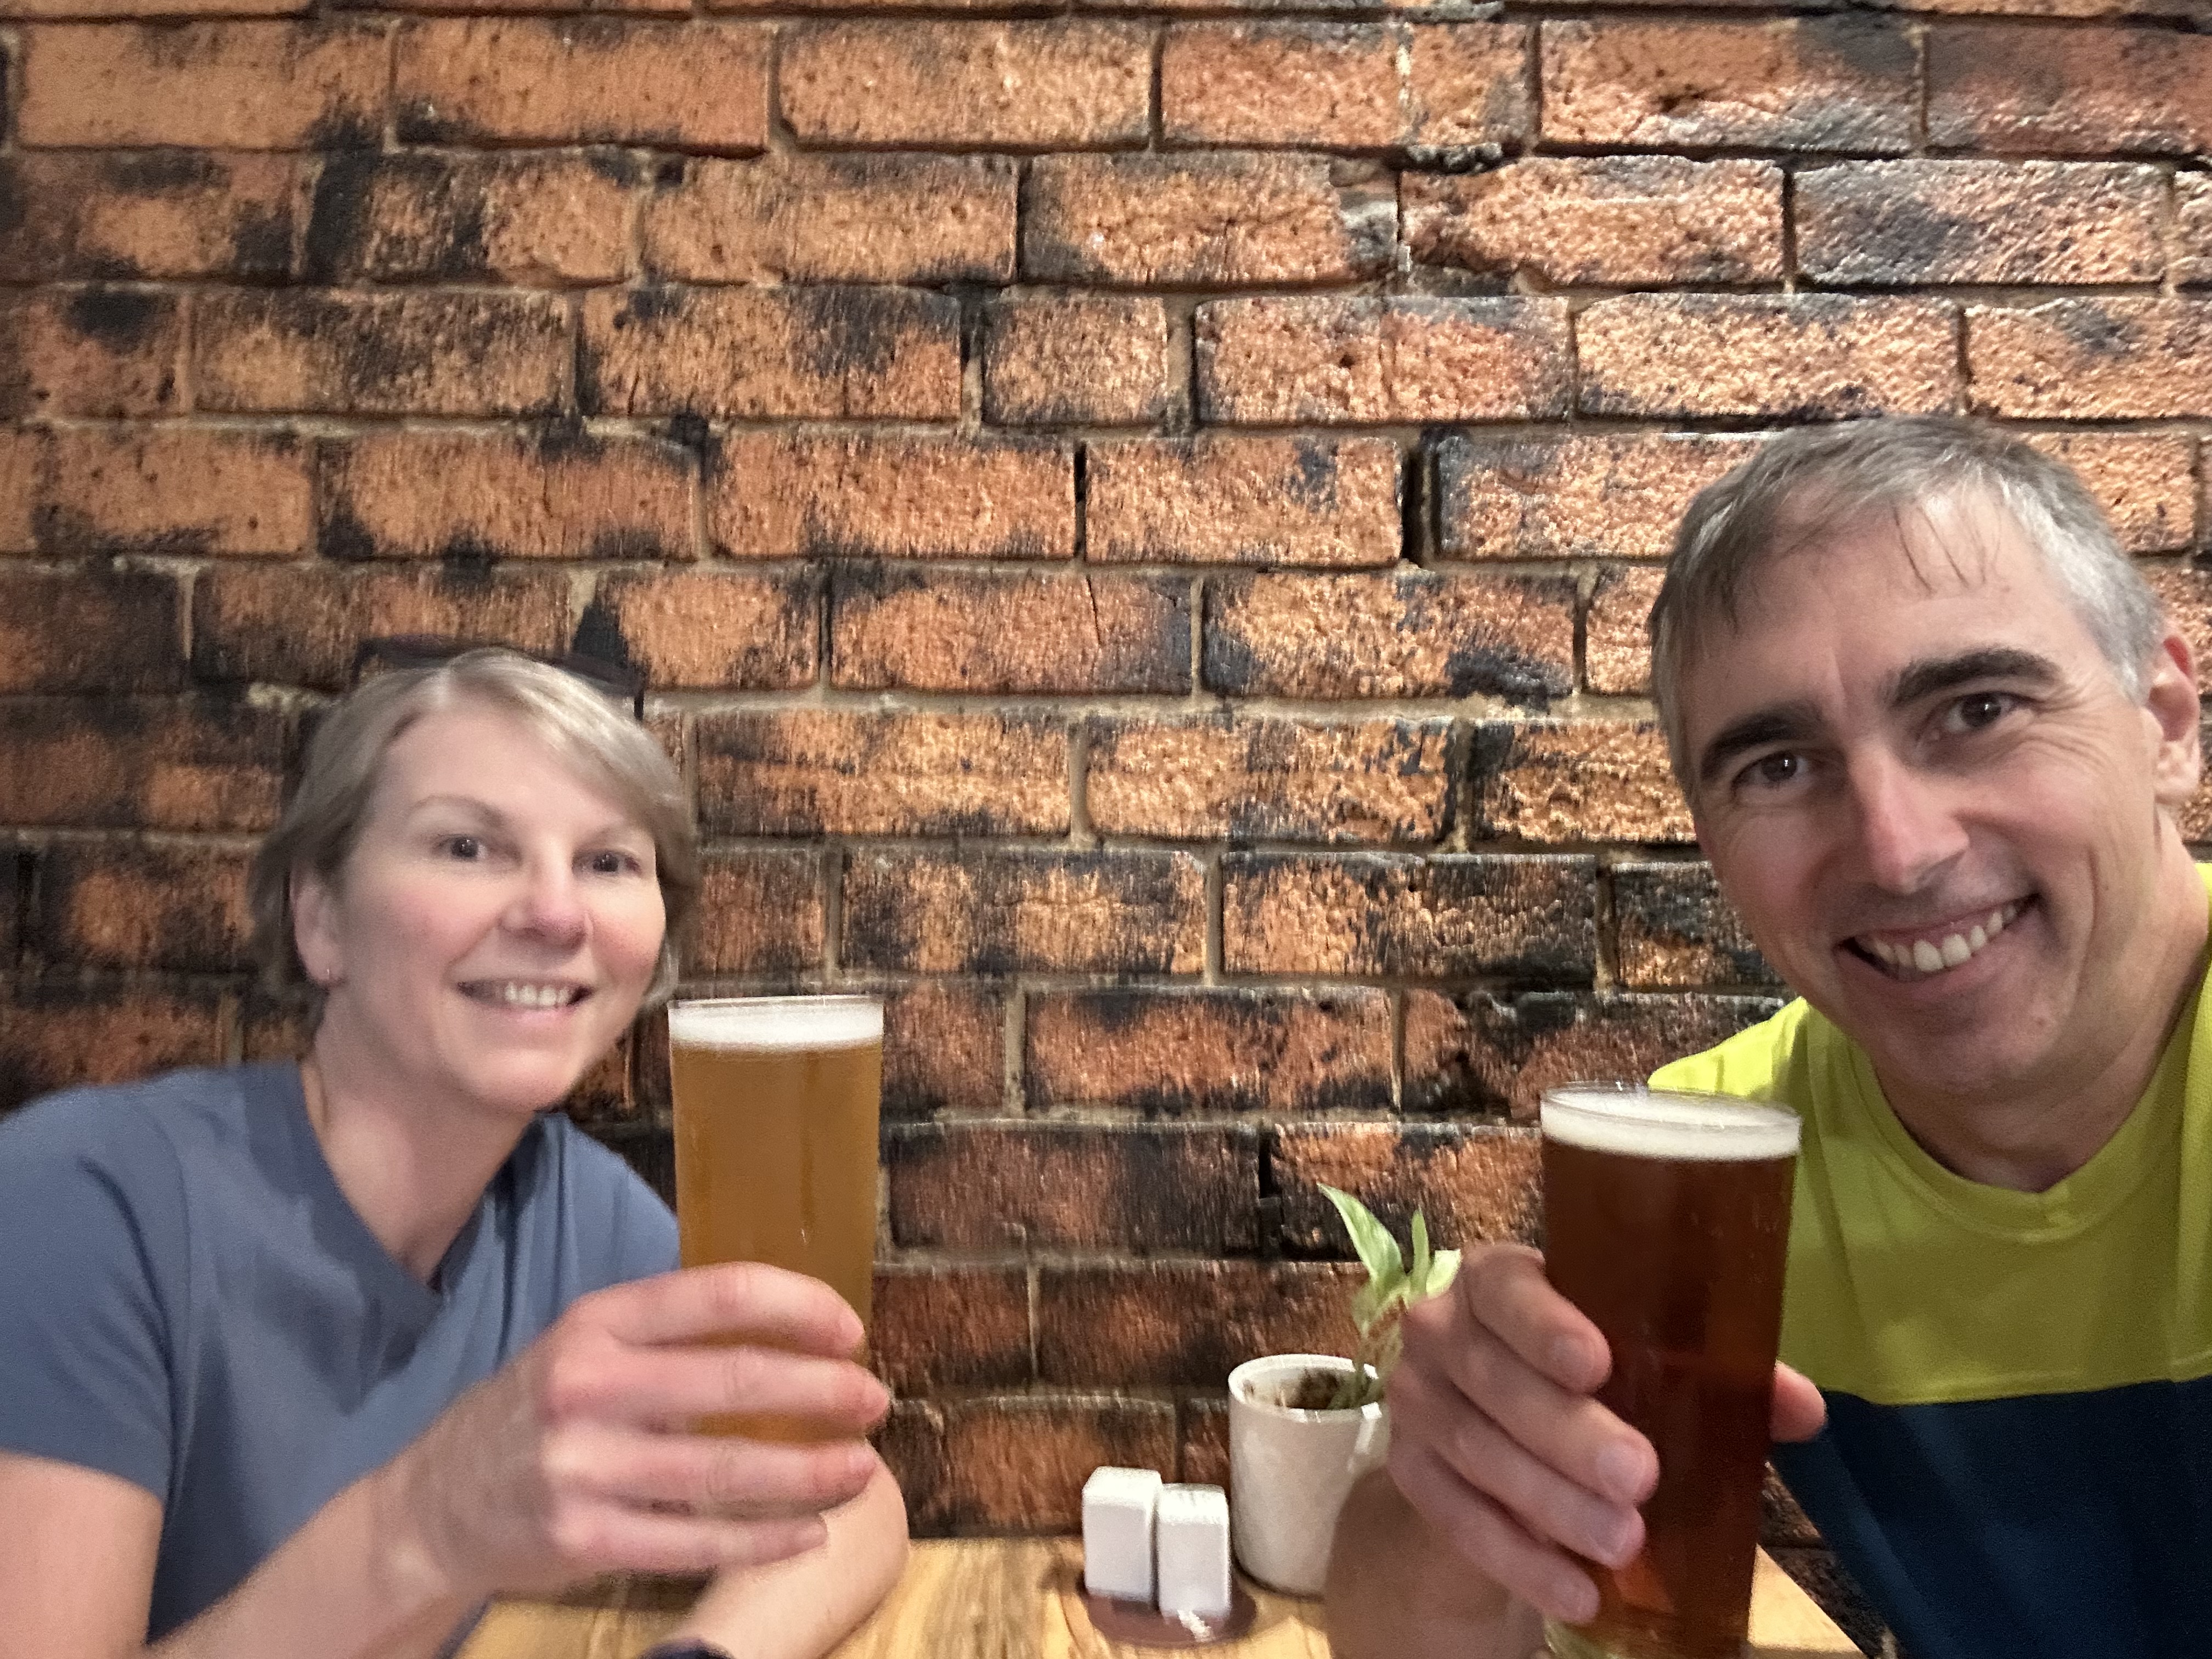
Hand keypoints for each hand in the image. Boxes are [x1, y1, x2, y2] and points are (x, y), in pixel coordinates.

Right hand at [386, 1262, 889, 1597]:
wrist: (433, 1505)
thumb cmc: (538, 1413)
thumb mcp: (587, 1348)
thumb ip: (671, 1338)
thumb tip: (792, 1334)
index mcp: (598, 1322)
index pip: (719, 1297)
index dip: (798, 1307)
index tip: (850, 1329)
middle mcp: (587, 1386)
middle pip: (732, 1384)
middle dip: (820, 1394)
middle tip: (875, 1401)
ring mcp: (582, 1466)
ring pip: (723, 1474)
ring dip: (807, 1474)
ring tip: (863, 1469)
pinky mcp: (581, 1538)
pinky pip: (693, 1543)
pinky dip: (761, 1541)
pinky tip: (809, 1533)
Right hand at [1383, 1244, 1823, 1624]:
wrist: (1494, 1435)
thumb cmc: (1583, 1382)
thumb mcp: (1645, 1367)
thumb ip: (1718, 1377)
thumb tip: (1805, 1409)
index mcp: (1500, 1281)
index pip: (1505, 1286)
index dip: (1544, 1322)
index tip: (1597, 1362)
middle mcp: (1442, 1328)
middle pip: (1492, 1375)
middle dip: (1565, 1431)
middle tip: (1638, 1477)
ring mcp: (1416, 1399)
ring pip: (1472, 1447)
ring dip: (1548, 1502)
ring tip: (1622, 1543)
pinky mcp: (1407, 1469)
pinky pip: (1454, 1514)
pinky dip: (1517, 1558)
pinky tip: (1576, 1591)